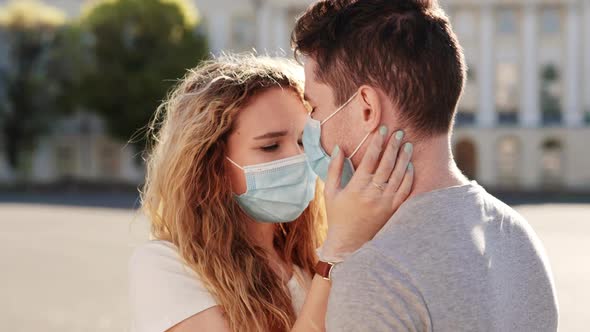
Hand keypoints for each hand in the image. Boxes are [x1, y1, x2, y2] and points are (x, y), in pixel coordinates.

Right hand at [321, 127, 413, 261]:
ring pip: (399, 175)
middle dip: (393, 146)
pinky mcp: (393, 210)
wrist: (349, 244)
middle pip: (387, 164)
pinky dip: (409, 177)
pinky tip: (409, 166)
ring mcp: (385, 202)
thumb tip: (338, 148)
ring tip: (407, 144)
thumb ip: (334, 169)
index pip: (370, 159)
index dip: (377, 142)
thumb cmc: (337, 216)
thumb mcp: (330, 192)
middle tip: (399, 132)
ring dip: (404, 158)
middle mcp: (373, 193)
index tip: (382, 129)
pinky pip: (404, 190)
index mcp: (357, 186)